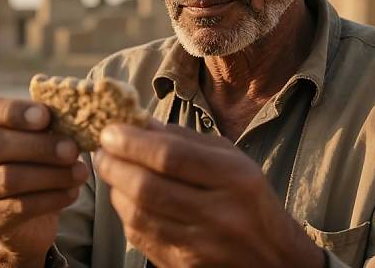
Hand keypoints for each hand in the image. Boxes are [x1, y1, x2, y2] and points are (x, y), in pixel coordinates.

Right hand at [0, 97, 88, 267]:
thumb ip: (50, 125)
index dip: (14, 111)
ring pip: (9, 178)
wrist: (31, 217)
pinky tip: (73, 191)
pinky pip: (20, 206)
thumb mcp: (42, 138)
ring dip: (51, 174)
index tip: (46, 116)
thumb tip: (74, 117)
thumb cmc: (38, 161)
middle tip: (72, 149)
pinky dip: (52, 197)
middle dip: (39, 146)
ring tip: (80, 172)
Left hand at [95, 121, 323, 267]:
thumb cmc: (248, 196)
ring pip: (139, 215)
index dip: (133, 142)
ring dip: (115, 188)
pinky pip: (140, 238)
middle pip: (148, 188)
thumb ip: (185, 139)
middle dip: (114, 165)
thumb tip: (140, 122)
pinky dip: (125, 213)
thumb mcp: (229, 157)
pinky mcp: (184, 266)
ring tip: (110, 169)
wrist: (272, 257)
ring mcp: (200, 246)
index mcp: (233, 177)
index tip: (110, 130)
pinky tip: (125, 195)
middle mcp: (218, 214)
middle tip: (101, 149)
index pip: (171, 156)